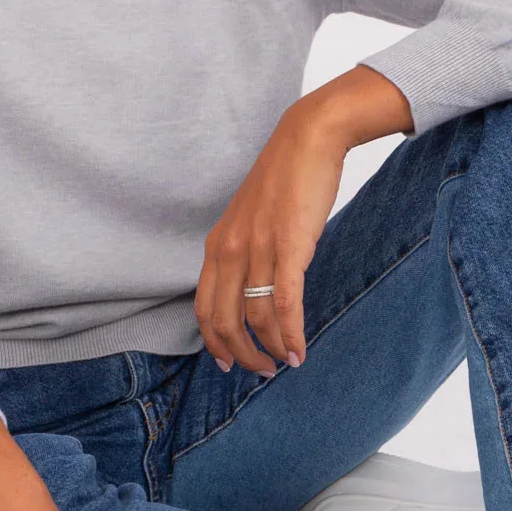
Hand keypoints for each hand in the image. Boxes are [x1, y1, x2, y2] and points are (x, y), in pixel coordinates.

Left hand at [195, 97, 351, 375]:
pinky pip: (285, 304)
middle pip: (223, 322)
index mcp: (217, 245)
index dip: (213, 342)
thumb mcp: (251, 217)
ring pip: (255, 318)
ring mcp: (258, 250)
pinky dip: (290, 334)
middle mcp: (230, 250)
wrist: (308, 138)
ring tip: (285, 363)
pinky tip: (298, 352)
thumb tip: (254, 284)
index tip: (227, 362)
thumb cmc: (285, 177)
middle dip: (240, 355)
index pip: (203, 308)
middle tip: (260, 371)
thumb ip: (245, 249)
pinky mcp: (289, 248)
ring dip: (270, 349)